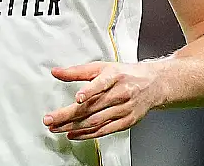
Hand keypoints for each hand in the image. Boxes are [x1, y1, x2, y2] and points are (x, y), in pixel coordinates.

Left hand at [44, 61, 165, 140]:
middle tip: (50, 119)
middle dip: (68, 115)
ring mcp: (124, 109)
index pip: (101, 84)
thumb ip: (77, 71)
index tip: (78, 97)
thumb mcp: (102, 67)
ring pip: (96, 121)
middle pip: (92, 107)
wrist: (153, 84)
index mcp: (114, 76)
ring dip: (74, 127)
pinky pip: (104, 131)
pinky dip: (87, 134)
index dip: (89, 91)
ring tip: (56, 128)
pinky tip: (73, 134)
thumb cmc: (124, 74)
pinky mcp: (127, 122)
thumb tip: (56, 72)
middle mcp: (120, 93)